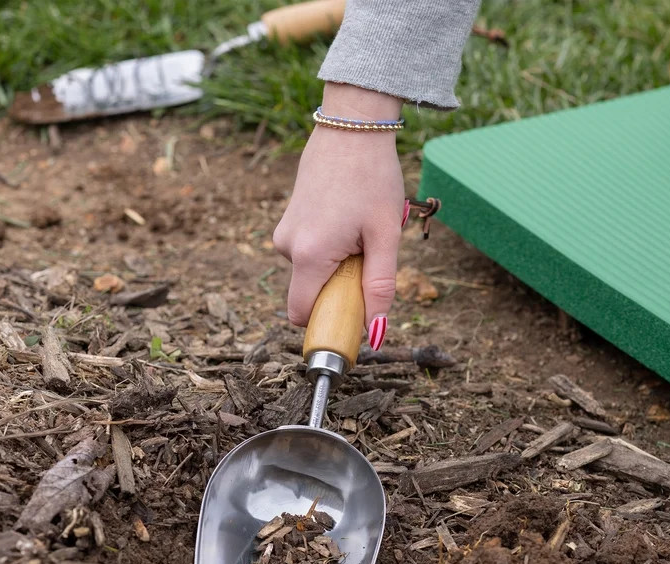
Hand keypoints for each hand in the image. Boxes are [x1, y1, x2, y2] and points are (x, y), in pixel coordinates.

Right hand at [273, 84, 404, 348]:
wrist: (352, 124)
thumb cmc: (373, 178)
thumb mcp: (385, 237)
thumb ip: (380, 287)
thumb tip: (377, 333)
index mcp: (309, 255)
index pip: (302, 314)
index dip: (327, 322)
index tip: (353, 314)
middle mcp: (287, 246)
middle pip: (311, 293)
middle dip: (339, 287)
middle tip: (366, 255)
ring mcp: (284, 231)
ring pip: (312, 271)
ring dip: (337, 264)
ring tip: (359, 230)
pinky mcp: (287, 219)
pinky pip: (309, 251)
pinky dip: (329, 248)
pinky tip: (347, 219)